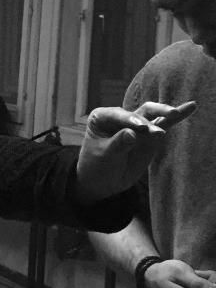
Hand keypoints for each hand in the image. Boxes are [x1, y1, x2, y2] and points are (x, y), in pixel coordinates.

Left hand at [74, 101, 196, 203]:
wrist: (102, 180)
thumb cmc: (97, 165)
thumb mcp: (104, 156)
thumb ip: (118, 144)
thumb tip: (133, 134)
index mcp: (102, 117)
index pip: (118, 115)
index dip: (130, 120)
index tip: (140, 129)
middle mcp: (120, 116)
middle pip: (139, 113)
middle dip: (150, 118)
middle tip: (160, 127)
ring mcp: (137, 124)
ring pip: (154, 115)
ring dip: (166, 114)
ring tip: (176, 114)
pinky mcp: (150, 135)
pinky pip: (164, 124)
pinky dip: (177, 117)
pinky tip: (191, 106)